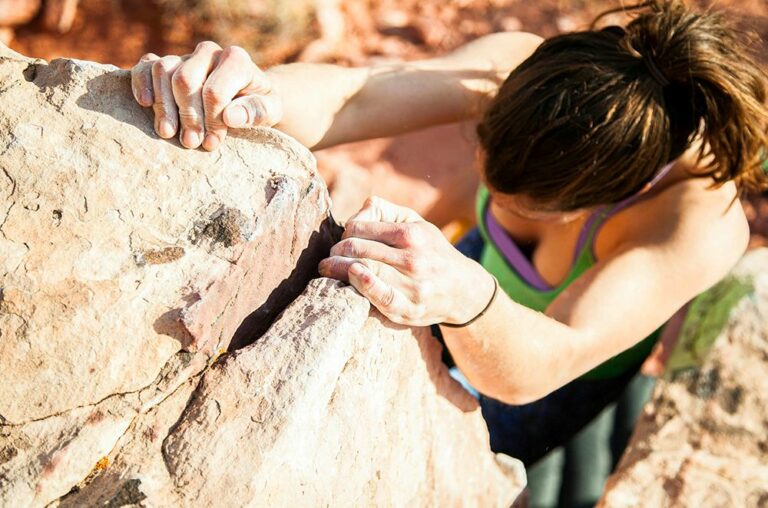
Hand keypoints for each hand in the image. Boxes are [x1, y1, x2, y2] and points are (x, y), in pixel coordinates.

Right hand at [130, 41, 282, 150]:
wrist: (249, 96)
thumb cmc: (259, 104)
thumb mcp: (270, 110)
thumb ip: (256, 112)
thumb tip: (231, 117)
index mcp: (236, 60)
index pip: (214, 91)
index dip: (211, 120)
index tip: (213, 143)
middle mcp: (209, 52)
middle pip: (185, 80)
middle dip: (187, 116)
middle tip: (190, 143)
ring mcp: (186, 56)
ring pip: (163, 71)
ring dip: (163, 106)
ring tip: (168, 134)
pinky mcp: (167, 64)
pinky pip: (145, 65)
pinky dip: (141, 83)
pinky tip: (145, 104)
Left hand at [318, 197, 494, 326]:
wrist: (463, 289)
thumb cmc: (431, 251)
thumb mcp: (417, 223)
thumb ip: (386, 211)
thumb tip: (359, 210)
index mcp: (411, 234)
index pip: (359, 228)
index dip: (344, 233)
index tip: (342, 241)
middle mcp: (412, 258)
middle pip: (356, 249)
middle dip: (335, 252)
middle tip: (328, 257)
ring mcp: (412, 286)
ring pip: (362, 271)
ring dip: (336, 269)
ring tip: (327, 268)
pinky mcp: (410, 309)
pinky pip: (380, 297)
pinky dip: (361, 286)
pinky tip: (351, 278)